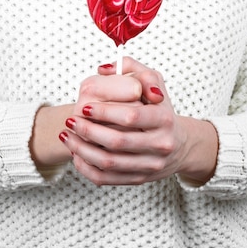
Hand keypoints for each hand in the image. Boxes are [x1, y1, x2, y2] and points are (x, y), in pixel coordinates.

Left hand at [60, 57, 217, 185]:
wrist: (179, 146)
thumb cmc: (160, 110)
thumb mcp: (154, 83)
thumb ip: (131, 68)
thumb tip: (104, 68)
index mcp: (164, 119)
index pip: (131, 116)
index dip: (104, 112)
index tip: (84, 107)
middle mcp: (161, 144)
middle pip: (117, 141)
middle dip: (88, 131)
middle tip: (70, 121)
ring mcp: (150, 165)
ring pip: (109, 162)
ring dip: (82, 150)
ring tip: (67, 136)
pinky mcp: (139, 179)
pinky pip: (106, 179)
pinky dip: (86, 167)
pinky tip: (75, 154)